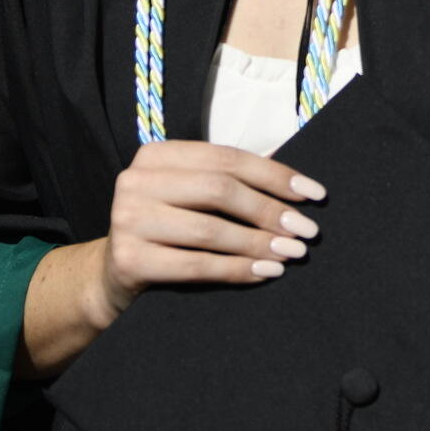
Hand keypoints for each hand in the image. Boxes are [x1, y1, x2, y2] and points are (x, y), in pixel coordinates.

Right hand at [85, 141, 325, 329]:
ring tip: (292, 254)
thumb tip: (297, 183)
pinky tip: (265, 273)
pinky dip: (237, 270)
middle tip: (306, 231)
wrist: (114, 275)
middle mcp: (135, 180)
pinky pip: (196, 265)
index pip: (227, 159)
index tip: (315, 195)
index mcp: (156, 154)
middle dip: (270, 211)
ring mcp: (127, 219)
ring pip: (210, 230)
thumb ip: (229, 181)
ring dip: (258, 244)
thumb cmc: (168, 230)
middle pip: (220, 191)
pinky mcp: (128, 259)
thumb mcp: (190, 196)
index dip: (275, 175)